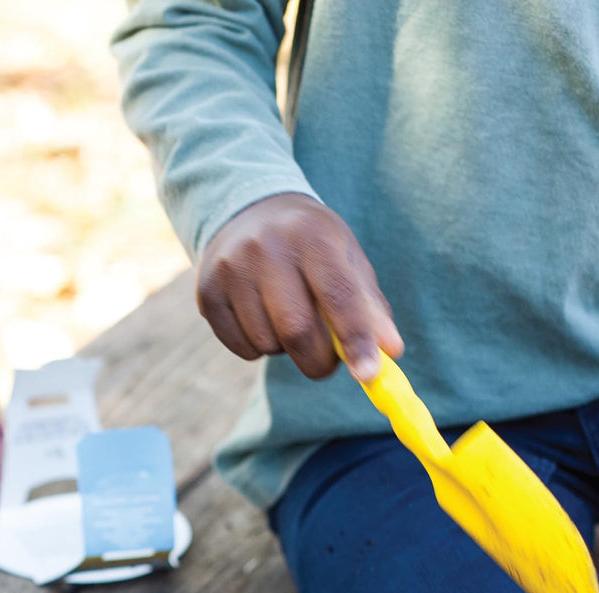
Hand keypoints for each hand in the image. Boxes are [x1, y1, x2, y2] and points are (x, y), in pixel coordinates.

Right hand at [196, 192, 402, 381]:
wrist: (248, 211)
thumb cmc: (310, 244)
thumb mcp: (346, 260)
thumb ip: (370, 307)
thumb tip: (390, 353)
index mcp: (312, 235)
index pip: (338, 296)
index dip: (356, 339)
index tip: (370, 376)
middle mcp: (266, 247)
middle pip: (296, 330)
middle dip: (319, 361)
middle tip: (327, 364)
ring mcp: (231, 270)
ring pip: (268, 344)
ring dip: (287, 349)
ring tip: (288, 320)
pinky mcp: (207, 293)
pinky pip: (242, 348)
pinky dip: (259, 348)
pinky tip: (261, 319)